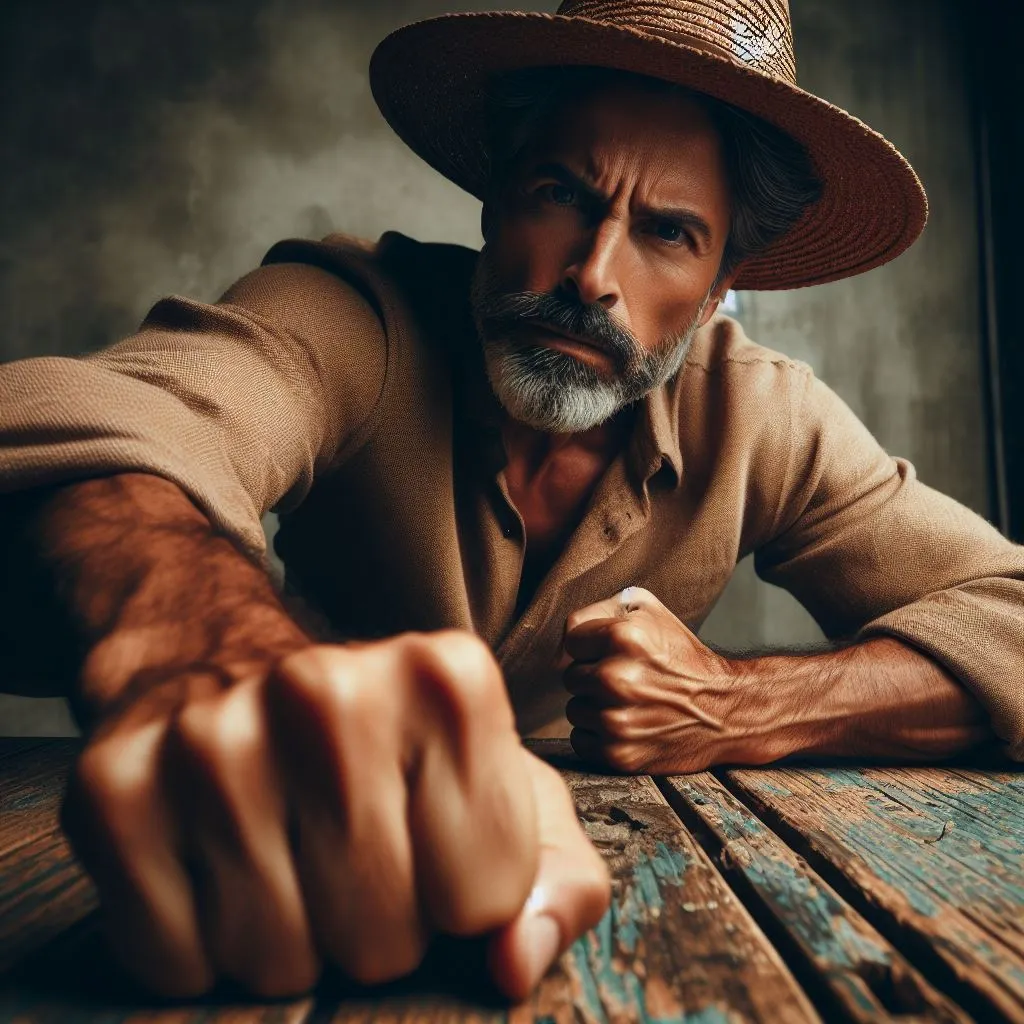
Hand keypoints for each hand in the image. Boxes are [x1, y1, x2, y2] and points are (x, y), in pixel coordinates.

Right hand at [61, 631, 608, 999]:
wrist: (231, 671)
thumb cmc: (390, 749)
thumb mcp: (505, 792)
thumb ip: (558, 881)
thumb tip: (513, 966)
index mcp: (447, 678)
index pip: (485, 897)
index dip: (461, 894)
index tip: (430, 837)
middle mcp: (327, 689)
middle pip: (383, 938)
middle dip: (377, 925)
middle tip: (349, 847)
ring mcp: (211, 736)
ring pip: (278, 960)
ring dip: (292, 937)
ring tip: (285, 849)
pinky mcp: (112, 789)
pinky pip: (176, 961)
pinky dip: (202, 945)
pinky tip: (215, 861)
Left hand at [562, 587, 748, 773]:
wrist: (724, 709)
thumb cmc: (681, 656)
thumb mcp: (647, 610)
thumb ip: (597, 611)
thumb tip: (563, 642)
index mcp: (624, 637)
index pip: (571, 641)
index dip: (593, 647)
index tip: (615, 653)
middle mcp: (617, 678)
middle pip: (570, 677)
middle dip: (593, 677)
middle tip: (627, 679)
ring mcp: (617, 720)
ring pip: (574, 710)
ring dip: (595, 707)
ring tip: (630, 702)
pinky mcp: (619, 753)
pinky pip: (580, 740)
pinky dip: (597, 735)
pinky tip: (628, 724)